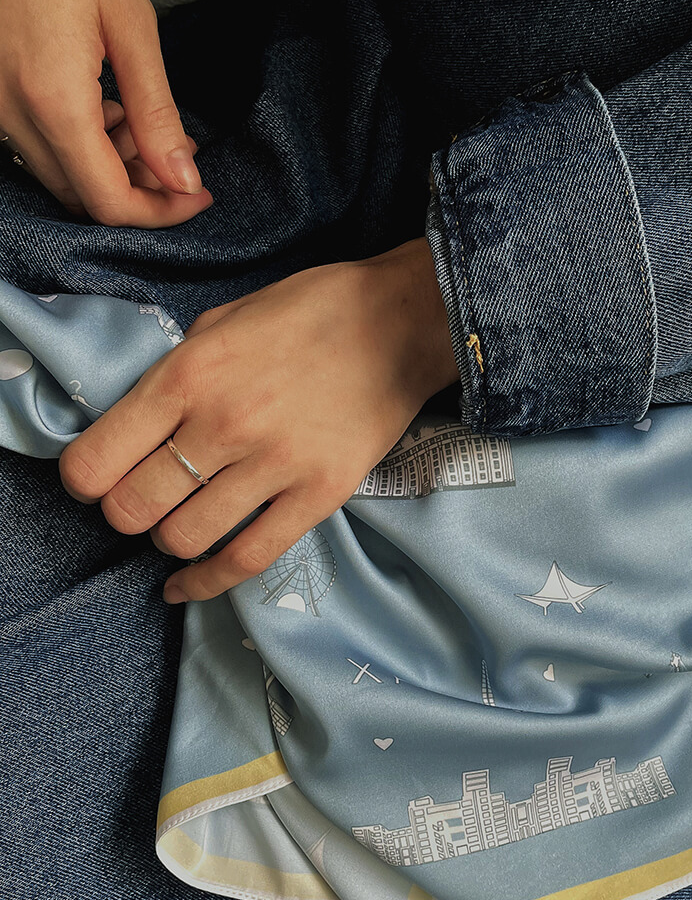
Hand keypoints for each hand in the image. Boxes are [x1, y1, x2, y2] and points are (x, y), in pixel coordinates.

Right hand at [0, 0, 212, 225]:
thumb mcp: (132, 32)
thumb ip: (158, 115)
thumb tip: (184, 180)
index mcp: (55, 102)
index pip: (110, 200)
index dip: (160, 213)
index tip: (196, 197)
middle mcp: (15, 118)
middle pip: (85, 199)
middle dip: (139, 192)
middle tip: (175, 159)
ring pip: (63, 180)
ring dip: (112, 171)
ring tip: (141, 127)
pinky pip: (39, 152)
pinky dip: (82, 150)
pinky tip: (105, 112)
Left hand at [58, 237, 459, 602]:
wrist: (399, 322)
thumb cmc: (307, 313)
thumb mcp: (219, 321)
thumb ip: (173, 377)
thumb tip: (137, 429)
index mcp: (188, 375)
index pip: (98, 459)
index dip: (84, 481)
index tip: (96, 482)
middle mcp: (223, 424)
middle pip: (135, 508)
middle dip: (126, 515)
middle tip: (140, 504)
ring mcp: (274, 464)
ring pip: (185, 538)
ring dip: (170, 540)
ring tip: (180, 524)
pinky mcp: (319, 495)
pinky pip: (248, 558)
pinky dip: (207, 582)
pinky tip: (187, 586)